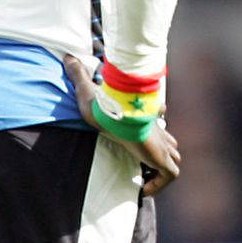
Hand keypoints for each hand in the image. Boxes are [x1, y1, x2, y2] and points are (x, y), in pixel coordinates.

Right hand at [63, 54, 180, 195]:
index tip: (144, 144)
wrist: (117, 111)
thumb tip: (67, 55)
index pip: (159, 127)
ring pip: (174, 160)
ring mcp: (160, 145)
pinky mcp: (160, 155)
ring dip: (162, 170)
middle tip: (145, 164)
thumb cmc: (104, 103)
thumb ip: (79, 75)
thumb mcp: (87, 90)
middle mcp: (155, 133)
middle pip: (170, 145)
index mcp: (143, 120)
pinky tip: (143, 187)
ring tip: (145, 177)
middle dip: (161, 155)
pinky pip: (171, 175)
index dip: (156, 137)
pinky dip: (161, 183)